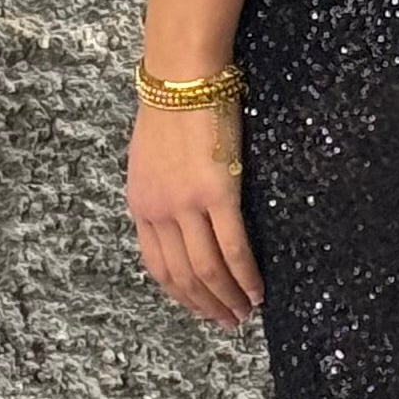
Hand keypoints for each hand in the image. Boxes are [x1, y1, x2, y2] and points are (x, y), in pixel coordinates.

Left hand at [128, 88, 264, 327]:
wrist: (183, 76)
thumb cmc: (172, 107)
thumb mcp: (149, 158)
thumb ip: (158, 194)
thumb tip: (176, 219)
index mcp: (140, 204)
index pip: (158, 266)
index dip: (181, 295)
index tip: (200, 308)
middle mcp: (159, 211)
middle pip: (183, 276)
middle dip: (206, 306)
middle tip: (228, 322)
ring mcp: (187, 205)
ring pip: (207, 270)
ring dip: (228, 298)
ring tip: (245, 313)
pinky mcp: (218, 193)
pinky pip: (234, 248)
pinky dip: (246, 276)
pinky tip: (258, 289)